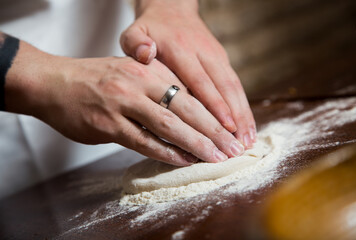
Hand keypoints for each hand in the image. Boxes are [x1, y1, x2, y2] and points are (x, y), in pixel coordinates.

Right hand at [5, 41, 245, 165]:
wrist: (55, 83)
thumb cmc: (97, 80)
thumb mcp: (132, 72)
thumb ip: (159, 87)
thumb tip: (189, 113)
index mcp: (149, 68)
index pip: (191, 92)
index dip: (214, 112)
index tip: (231, 129)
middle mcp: (140, 83)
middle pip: (187, 109)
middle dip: (213, 131)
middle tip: (232, 148)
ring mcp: (124, 104)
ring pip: (169, 127)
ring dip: (196, 145)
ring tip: (215, 157)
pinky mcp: (109, 125)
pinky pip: (145, 142)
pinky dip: (167, 153)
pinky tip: (184, 161)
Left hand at [120, 0, 256, 148]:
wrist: (172, 9)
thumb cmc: (151, 28)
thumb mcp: (135, 31)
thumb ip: (135, 42)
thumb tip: (146, 53)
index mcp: (181, 49)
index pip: (200, 80)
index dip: (215, 104)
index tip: (226, 127)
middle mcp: (203, 53)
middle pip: (223, 87)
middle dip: (234, 117)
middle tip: (240, 145)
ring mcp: (216, 57)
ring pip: (234, 88)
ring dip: (243, 115)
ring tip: (248, 142)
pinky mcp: (222, 60)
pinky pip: (235, 85)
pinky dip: (243, 107)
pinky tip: (246, 127)